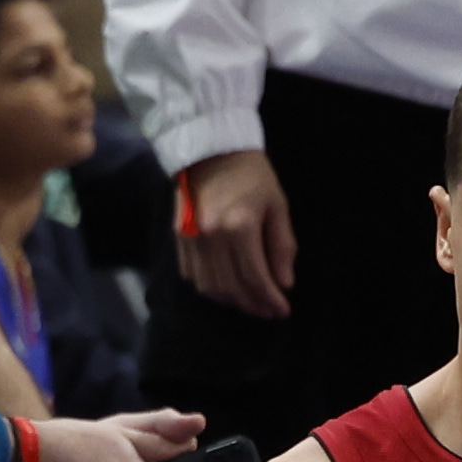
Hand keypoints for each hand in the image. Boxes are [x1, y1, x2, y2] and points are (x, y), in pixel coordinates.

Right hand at [179, 151, 297, 318]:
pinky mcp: (177, 237)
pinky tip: (227, 290)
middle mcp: (210, 237)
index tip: (283, 311)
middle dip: (253, 306)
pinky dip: (211, 289)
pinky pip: (191, 275)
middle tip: (269, 312)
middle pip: (231, 288)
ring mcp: (190, 238)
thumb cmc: (252, 176)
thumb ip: (282, 247)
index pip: (256, 278)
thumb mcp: (278, 207)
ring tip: (251, 304)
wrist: (210, 149)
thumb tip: (284, 283)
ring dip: (232, 302)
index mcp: (239, 227)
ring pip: (209, 287)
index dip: (270, 300)